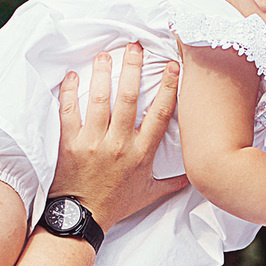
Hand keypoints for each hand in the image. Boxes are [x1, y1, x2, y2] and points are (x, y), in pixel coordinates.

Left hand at [52, 44, 183, 230]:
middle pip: (127, 98)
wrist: (81, 219)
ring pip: (99, 100)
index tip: (171, 66)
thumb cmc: (115, 205)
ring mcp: (92, 143)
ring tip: (105, 54)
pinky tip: (73, 75)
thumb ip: (173, 181)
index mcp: (141, 154)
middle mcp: (119, 145)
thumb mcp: (149, 194)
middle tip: (133, 46)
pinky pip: (69, 111)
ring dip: (103, 73)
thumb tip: (195, 174)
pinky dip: (70, 91)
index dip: (167, 87)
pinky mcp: (69, 144)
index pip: (159, 114)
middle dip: (132, 68)